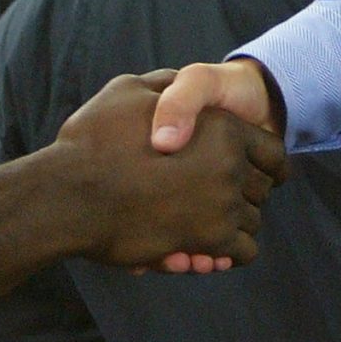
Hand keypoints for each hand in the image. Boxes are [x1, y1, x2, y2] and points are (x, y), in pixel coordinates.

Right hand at [53, 70, 286, 272]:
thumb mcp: (128, 90)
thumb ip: (167, 88)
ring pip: (251, 223)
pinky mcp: (207, 241)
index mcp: (222, 127)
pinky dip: (226, 254)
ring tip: (203, 225)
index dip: (266, 163)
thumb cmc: (91, 142)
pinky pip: (241, 252)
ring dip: (233, 227)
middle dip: (244, 196)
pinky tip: (203, 251)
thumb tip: (180, 87)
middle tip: (217, 200)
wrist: (66, 196)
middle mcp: (231, 165)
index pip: (273, 153)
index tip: (252, 173)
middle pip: (262, 190)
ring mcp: (223, 205)